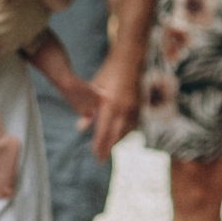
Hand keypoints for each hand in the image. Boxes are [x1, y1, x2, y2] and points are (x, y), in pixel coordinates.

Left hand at [87, 41, 143, 158]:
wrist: (130, 60)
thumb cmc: (109, 72)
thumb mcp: (95, 89)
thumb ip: (89, 110)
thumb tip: (81, 128)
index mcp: (112, 105)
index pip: (104, 131)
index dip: (99, 145)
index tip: (95, 155)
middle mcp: (125, 110)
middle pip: (116, 136)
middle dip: (108, 148)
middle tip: (100, 159)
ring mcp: (134, 109)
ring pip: (126, 132)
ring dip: (117, 142)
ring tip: (108, 150)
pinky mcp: (140, 106)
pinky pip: (133, 125)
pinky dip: (125, 133)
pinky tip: (120, 137)